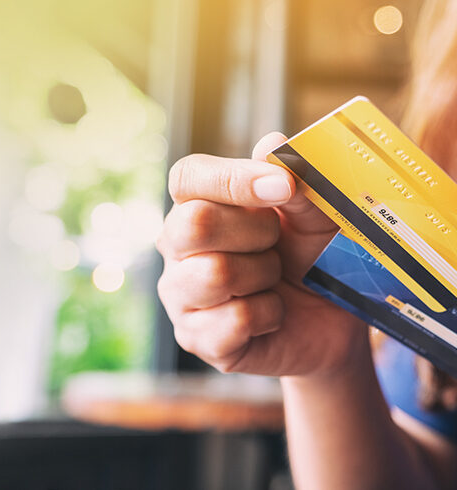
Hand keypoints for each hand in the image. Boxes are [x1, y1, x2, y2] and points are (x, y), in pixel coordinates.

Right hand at [156, 132, 368, 377]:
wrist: (333, 323)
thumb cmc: (316, 258)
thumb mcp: (318, 217)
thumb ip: (298, 183)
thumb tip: (272, 144)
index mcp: (198, 204)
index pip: (188, 177)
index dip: (233, 178)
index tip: (283, 187)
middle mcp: (177, 247)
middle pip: (193, 224)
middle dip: (254, 232)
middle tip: (278, 243)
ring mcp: (180, 295)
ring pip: (213, 274)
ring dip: (264, 277)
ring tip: (275, 282)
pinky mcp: (196, 338)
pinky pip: (232, 322)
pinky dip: (268, 317)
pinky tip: (272, 316)